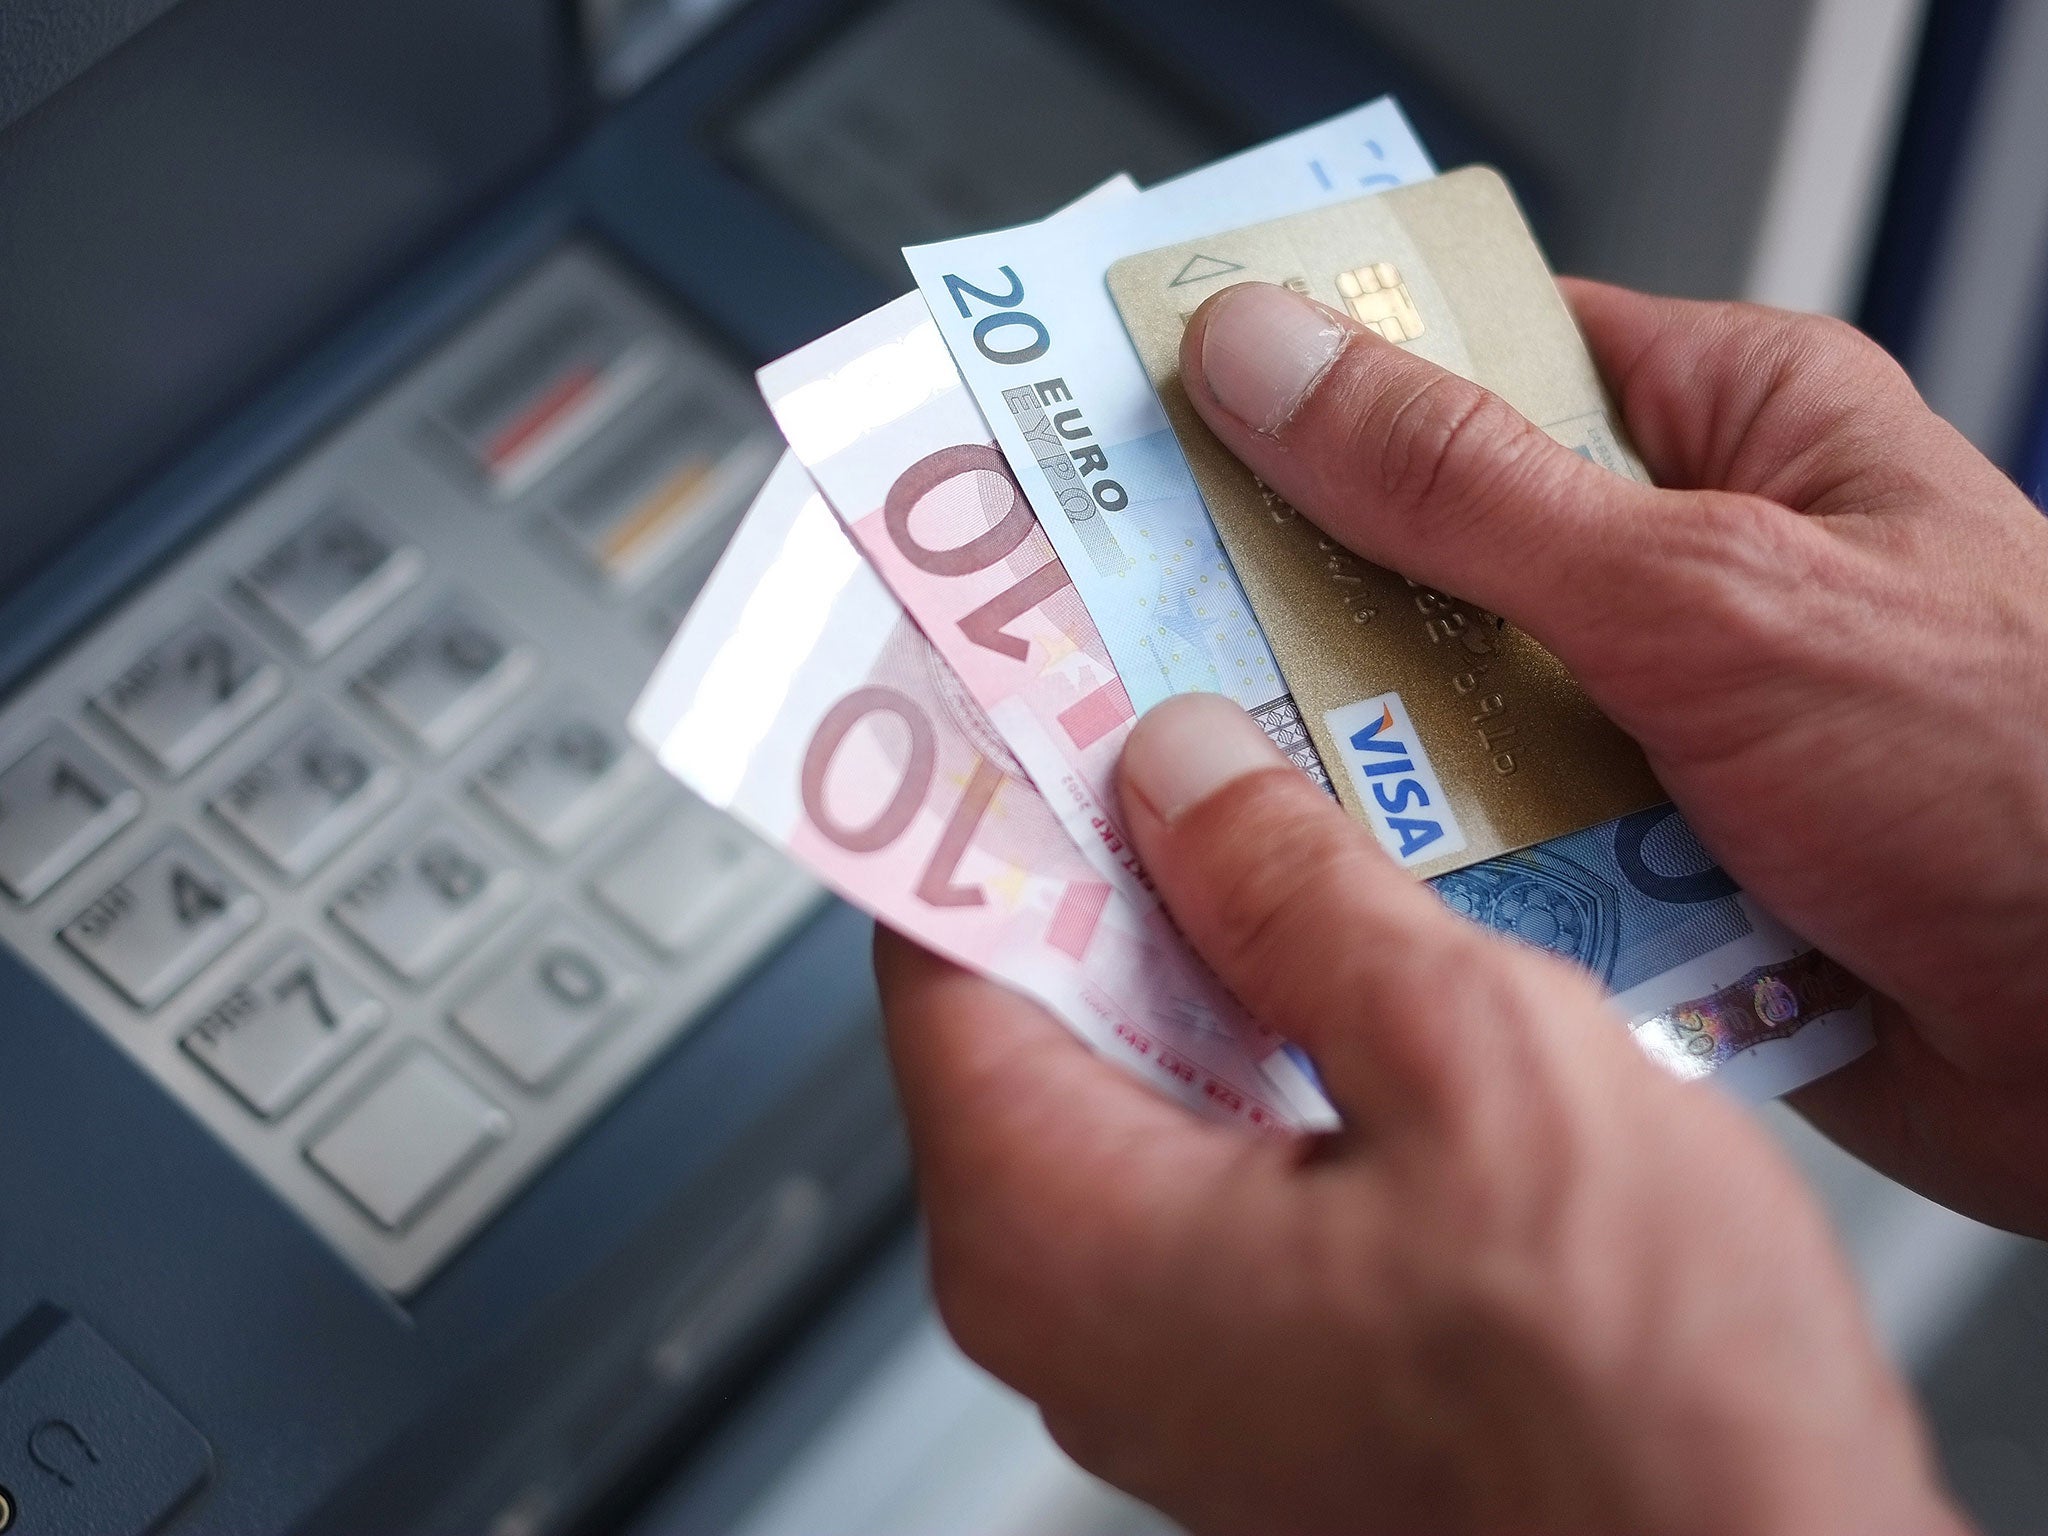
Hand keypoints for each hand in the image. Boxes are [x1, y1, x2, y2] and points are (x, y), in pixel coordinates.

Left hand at [880, 694, 1958, 1534]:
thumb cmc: (1632, 1414)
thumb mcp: (1473, 1066)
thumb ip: (1301, 894)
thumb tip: (1186, 772)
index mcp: (1055, 1225)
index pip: (939, 942)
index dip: (988, 789)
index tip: (1031, 677)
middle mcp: (1068, 1299)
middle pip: (1031, 998)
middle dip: (1119, 849)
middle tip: (1194, 708)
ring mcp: (1159, 1336)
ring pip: (1133, 1066)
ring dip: (1211, 938)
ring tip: (1296, 808)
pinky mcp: (1253, 1348)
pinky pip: (1210, 1144)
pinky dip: (1265, 1037)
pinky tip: (1356, 957)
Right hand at [1183, 279, 2047, 1233]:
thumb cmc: (2018, 769)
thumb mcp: (1705, 588)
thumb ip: (1467, 488)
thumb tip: (1269, 363)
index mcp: (1727, 432)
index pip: (1480, 355)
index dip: (1322, 375)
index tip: (1163, 409)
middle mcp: (1680, 571)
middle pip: (1429, 554)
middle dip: (1306, 601)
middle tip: (1150, 620)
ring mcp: (1654, 726)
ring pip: (1438, 719)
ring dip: (1359, 756)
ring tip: (1223, 766)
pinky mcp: (1639, 873)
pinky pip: (1481, 854)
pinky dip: (1421, 877)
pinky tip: (1336, 889)